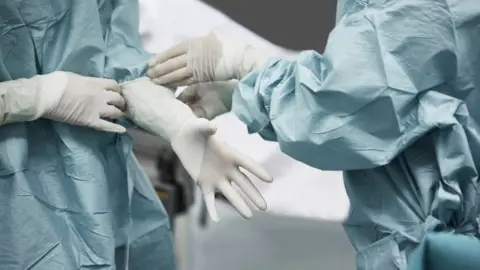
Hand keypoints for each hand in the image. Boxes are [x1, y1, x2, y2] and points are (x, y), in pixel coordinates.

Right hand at [42, 71, 125, 132]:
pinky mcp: (90, 121)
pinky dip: (115, 128)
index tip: (116, 92)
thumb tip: (88, 85)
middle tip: (121, 105)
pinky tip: (123, 130)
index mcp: (95, 83)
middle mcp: (100, 96)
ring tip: (122, 115)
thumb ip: (86, 82)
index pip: (113, 85)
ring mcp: (97, 109)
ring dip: (120, 114)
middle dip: (121, 102)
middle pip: (118, 98)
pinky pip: (106, 126)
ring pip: (116, 112)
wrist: (47, 95)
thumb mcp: (75, 76)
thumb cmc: (56, 82)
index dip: (116, 89)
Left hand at [120, 78, 272, 220]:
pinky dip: (212, 209)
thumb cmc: (195, 129)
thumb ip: (206, 127)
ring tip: (250, 216)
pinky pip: (209, 199)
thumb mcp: (199, 126)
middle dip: (253, 195)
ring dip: (239, 204)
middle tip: (264, 207)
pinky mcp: (204, 184)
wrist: (184, 138)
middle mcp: (227, 168)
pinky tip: (216, 221)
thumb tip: (213, 127)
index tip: (270, 180)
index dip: (258, 171)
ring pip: (230, 194)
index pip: (247, 163)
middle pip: (244, 183)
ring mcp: (216, 178)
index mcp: (230, 154)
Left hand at [147, 32, 268, 86]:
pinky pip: (185, 80)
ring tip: (154, 80)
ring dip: (164, 77)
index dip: (162, 56)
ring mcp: (196, 65)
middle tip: (149, 73)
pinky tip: (168, 85)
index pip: (174, 50)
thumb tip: (202, 43)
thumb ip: (205, 43)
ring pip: (176, 72)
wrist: (241, 60)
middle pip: (172, 61)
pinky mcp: (201, 77)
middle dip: (159, 68)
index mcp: (196, 43)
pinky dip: (175, 82)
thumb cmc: (232, 49)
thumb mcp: (216, 39)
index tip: (152, 61)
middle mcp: (193, 53)